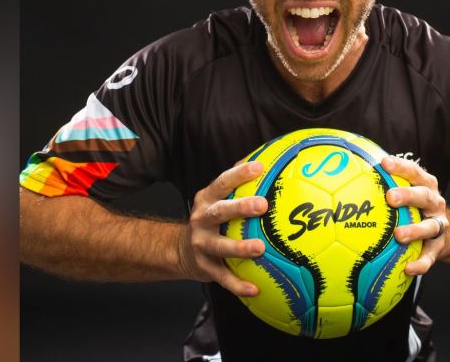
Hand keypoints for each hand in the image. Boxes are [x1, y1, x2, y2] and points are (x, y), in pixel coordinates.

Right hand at [176, 160, 267, 296]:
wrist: (181, 250)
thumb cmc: (211, 219)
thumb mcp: (217, 199)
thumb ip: (238, 183)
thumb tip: (268, 160)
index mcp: (207, 200)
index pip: (222, 182)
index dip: (239, 174)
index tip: (259, 167)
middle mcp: (201, 219)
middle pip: (219, 211)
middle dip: (240, 207)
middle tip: (262, 205)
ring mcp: (201, 244)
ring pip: (220, 246)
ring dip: (239, 247)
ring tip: (260, 248)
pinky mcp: (204, 267)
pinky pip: (223, 278)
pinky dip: (238, 285)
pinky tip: (255, 290)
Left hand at [381, 155, 448, 275]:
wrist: (443, 232)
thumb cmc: (413, 207)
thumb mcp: (406, 190)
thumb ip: (384, 182)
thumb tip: (348, 172)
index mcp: (425, 186)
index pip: (414, 172)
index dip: (401, 166)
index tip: (384, 163)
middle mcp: (434, 203)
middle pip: (424, 196)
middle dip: (408, 195)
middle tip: (390, 197)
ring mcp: (437, 225)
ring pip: (430, 226)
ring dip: (415, 230)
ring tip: (399, 235)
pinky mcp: (438, 247)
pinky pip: (429, 257)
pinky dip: (420, 263)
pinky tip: (408, 269)